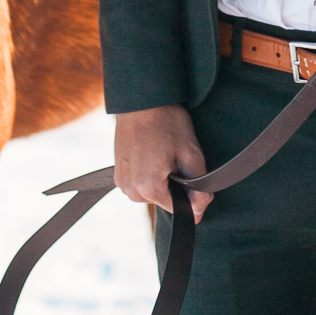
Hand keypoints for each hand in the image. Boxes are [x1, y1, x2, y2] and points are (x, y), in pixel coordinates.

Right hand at [114, 105, 210, 222]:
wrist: (142, 100)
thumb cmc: (168, 123)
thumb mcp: (191, 154)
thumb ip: (198, 189)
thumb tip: (198, 215)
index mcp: (148, 187)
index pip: (178, 208)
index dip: (193, 194)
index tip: (192, 169)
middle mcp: (130, 190)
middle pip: (164, 201)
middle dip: (176, 185)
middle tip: (177, 155)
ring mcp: (121, 182)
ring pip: (152, 193)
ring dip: (162, 179)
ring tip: (163, 151)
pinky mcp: (117, 174)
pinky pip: (140, 184)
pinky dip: (149, 174)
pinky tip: (153, 153)